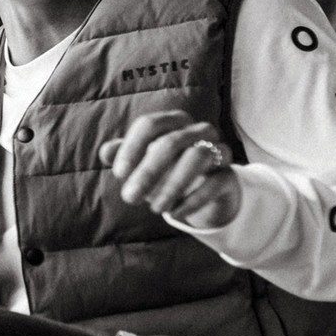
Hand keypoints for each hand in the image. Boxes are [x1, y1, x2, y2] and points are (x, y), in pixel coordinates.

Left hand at [97, 110, 241, 228]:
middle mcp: (197, 130)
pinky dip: (193, 199)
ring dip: (173, 185)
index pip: (150, 125)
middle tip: (129, 198)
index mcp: (173, 122)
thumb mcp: (142, 164)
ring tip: (156, 209)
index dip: (132, 148)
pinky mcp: (229, 174)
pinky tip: (175, 214)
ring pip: (198, 157)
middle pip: (172, 142)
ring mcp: (217, 150)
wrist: (204, 191)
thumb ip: (123, 155)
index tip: (118, 175)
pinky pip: (215, 182)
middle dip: (148, 171)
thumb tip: (105, 151)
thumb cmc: (166, 171)